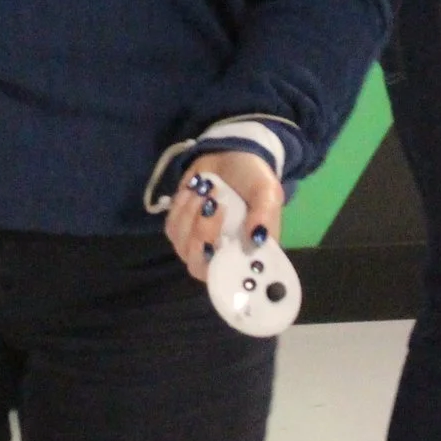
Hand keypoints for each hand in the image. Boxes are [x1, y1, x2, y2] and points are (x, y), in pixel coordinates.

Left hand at [163, 151, 282, 282]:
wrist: (230, 156)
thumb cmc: (253, 178)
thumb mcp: (267, 190)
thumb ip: (265, 214)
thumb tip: (256, 239)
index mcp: (248, 254)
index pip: (234, 284)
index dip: (225, 284)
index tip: (221, 254)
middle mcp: (222, 256)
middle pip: (200, 268)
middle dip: (203, 234)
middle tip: (214, 203)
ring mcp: (198, 244)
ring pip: (183, 247)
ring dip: (192, 214)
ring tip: (209, 189)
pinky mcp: (180, 229)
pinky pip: (172, 228)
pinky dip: (181, 207)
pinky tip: (195, 190)